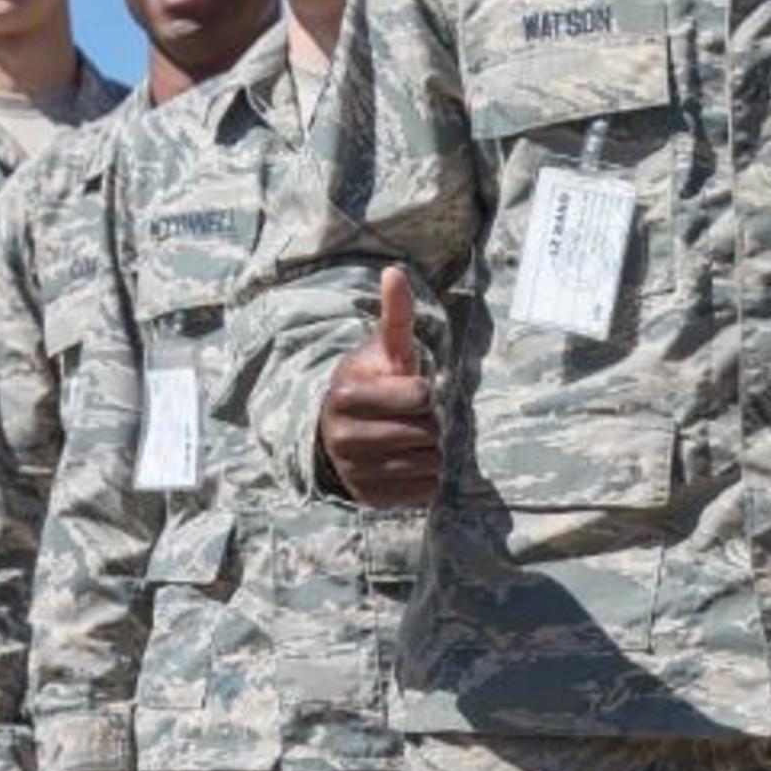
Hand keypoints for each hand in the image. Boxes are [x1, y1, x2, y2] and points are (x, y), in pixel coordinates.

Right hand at [318, 265, 440, 507]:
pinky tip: (407, 463)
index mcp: (346, 396)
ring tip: (407, 440)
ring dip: (430, 451)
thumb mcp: (384, 351)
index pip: (422, 397)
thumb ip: (396, 316)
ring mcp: (354, 472)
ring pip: (431, 463)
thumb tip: (395, 271)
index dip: (425, 392)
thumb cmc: (373, 385)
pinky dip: (426, 478)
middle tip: (409, 419)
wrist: (339, 432)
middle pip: (429, 432)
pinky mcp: (368, 499)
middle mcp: (343, 437)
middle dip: (429, 422)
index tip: (408, 392)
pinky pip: (426, 492)